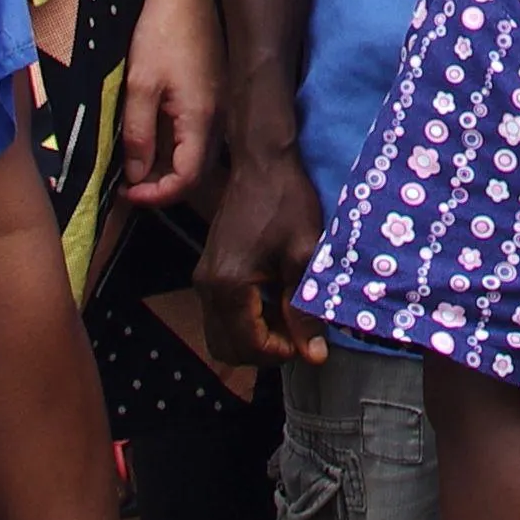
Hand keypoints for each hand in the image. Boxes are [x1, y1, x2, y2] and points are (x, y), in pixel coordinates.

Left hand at [117, 0, 220, 209]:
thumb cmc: (161, 33)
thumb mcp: (140, 86)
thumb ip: (139, 135)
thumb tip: (137, 176)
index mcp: (201, 119)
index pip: (187, 179)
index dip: (157, 195)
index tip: (127, 193)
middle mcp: (218, 118)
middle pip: (195, 171)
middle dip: (161, 185)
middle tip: (126, 183)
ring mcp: (219, 105)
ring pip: (196, 153)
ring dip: (166, 165)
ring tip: (133, 162)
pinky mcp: (214, 93)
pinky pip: (197, 133)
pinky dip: (174, 145)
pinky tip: (150, 135)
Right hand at [195, 138, 332, 367]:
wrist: (262, 162)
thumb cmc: (287, 203)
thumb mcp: (304, 254)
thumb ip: (304, 310)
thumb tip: (315, 356)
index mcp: (229, 285)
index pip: (248, 346)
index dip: (280, 352)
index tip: (308, 340)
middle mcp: (208, 287)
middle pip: (228, 348)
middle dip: (264, 351)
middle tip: (297, 334)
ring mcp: (204, 279)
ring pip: (222, 335)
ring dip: (254, 338)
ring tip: (289, 317)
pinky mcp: (209, 270)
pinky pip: (222, 315)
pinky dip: (246, 321)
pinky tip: (276, 301)